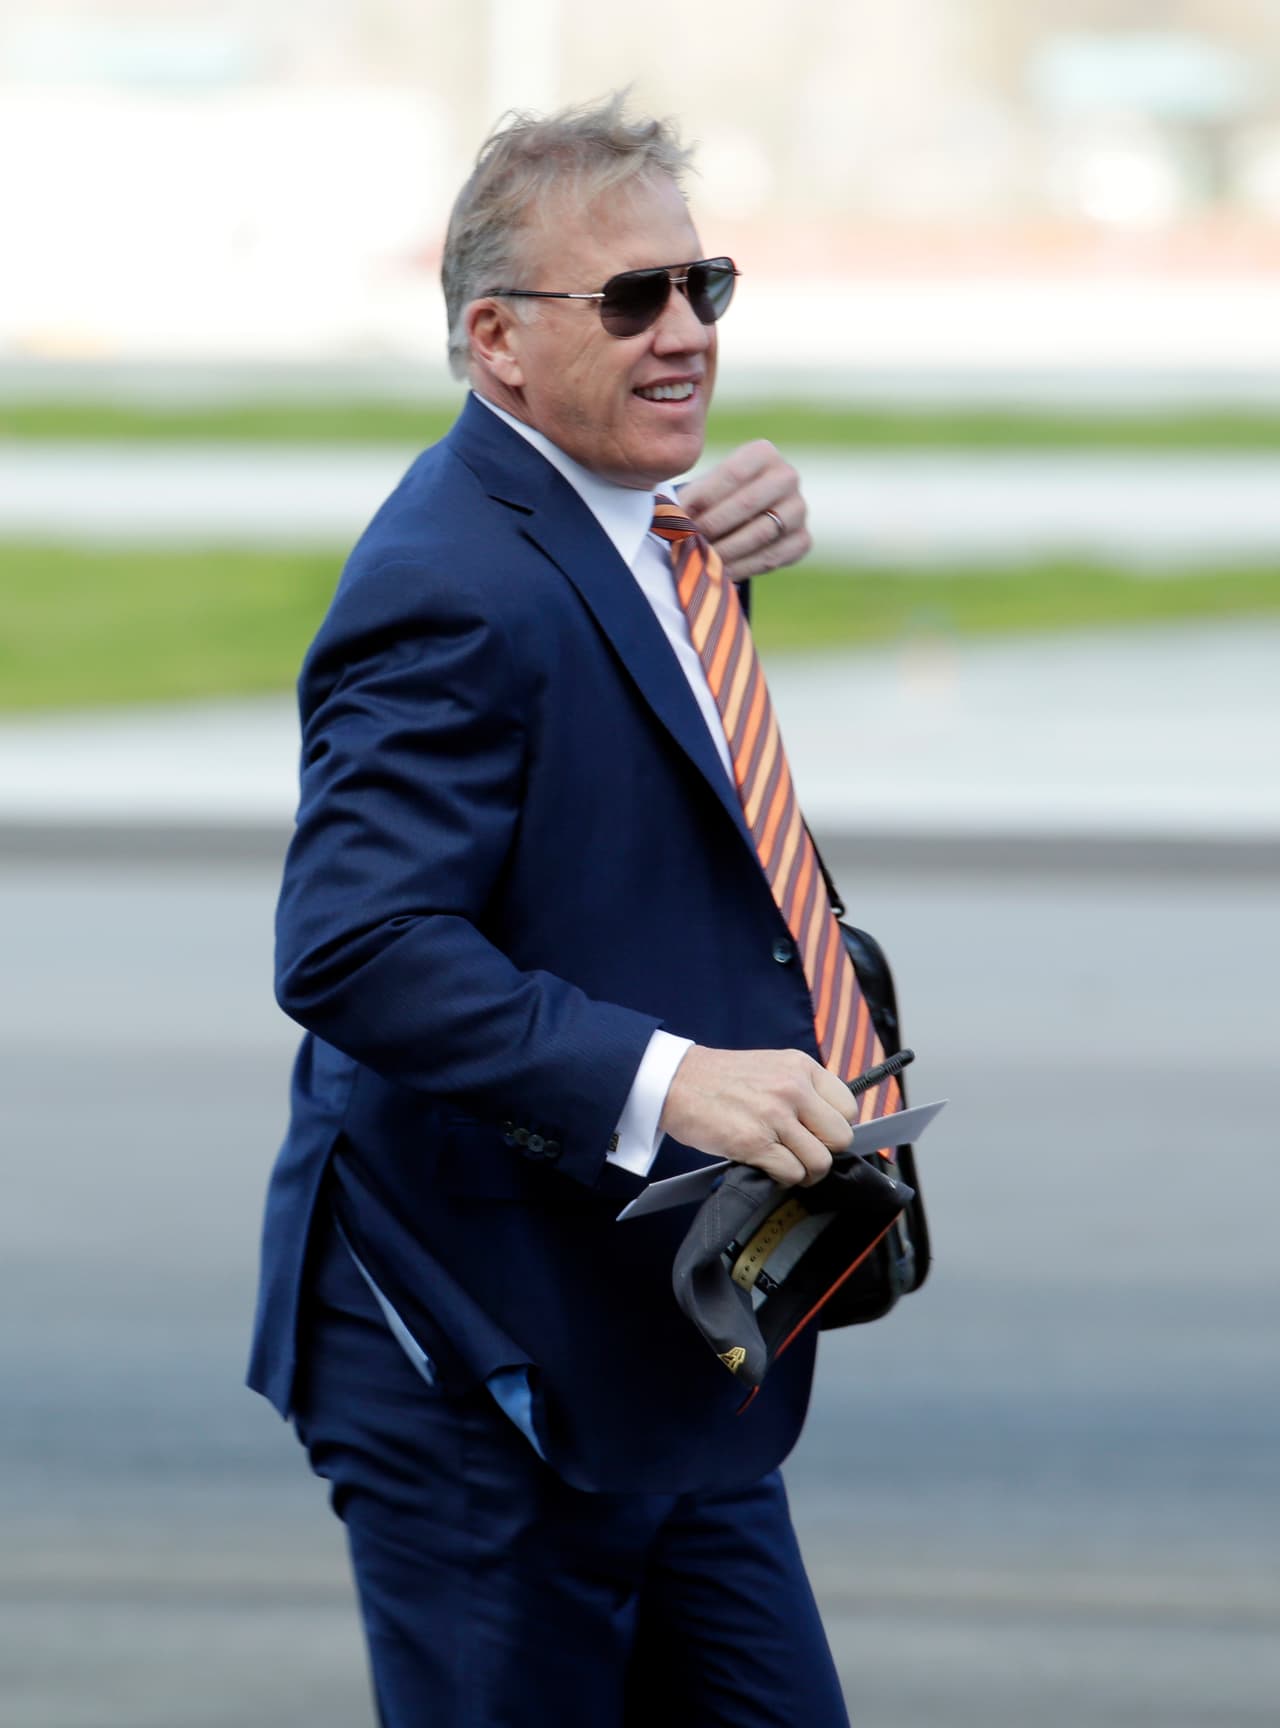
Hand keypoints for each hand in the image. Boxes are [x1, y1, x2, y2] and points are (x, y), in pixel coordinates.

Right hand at [659, 1046, 854, 1186]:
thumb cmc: (720, 1079)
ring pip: (820, 1162)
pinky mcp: (754, 1142)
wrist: (675, 1082)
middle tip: (804, 1153)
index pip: (849, 1107)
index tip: (820, 1134)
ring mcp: (774, 1116)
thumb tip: (828, 1125)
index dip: (836, 1126)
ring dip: (805, 1172)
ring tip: (787, 1165)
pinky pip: (791, 1174)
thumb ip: (802, 1089)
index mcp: (801, 1067)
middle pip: (841, 1138)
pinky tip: (768, 1168)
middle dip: (825, 1152)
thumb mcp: (771, 1067)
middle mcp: (793, 1088)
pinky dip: (783, 1179)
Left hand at [679, 440, 812, 581]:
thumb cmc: (718, 497)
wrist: (746, 517)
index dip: (703, 496)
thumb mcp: (705, 487)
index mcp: (764, 453)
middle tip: (687, 541)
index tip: (678, 515)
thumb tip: (669, 516)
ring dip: (725, 549)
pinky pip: (772, 557)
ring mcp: (799, 509)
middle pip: (747, 504)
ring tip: (699, 558)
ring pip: (760, 533)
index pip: (732, 473)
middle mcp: (788, 477)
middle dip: (712, 525)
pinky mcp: (803, 540)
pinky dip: (742, 567)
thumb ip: (692, 497)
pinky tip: (719, 571)